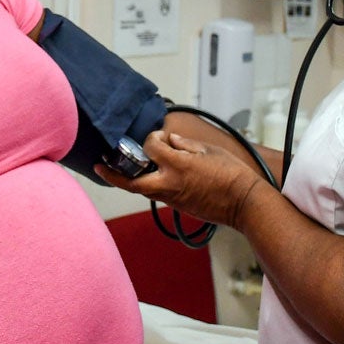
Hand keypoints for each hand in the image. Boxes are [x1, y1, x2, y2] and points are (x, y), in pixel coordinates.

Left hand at [95, 131, 266, 230]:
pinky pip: (157, 194)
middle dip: (113, 174)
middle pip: (132, 182)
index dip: (151, 139)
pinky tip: (150, 176)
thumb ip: (185, 145)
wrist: (243, 203)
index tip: (159, 137)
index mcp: (177, 165)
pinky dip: (149, 184)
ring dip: (130, 180)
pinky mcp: (178, 206)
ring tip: (118, 170)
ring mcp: (172, 198)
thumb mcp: (209, 151)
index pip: (151, 148)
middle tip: (100, 166)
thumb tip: (170, 141)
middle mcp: (169, 184)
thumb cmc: (231, 174)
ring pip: (142, 190)